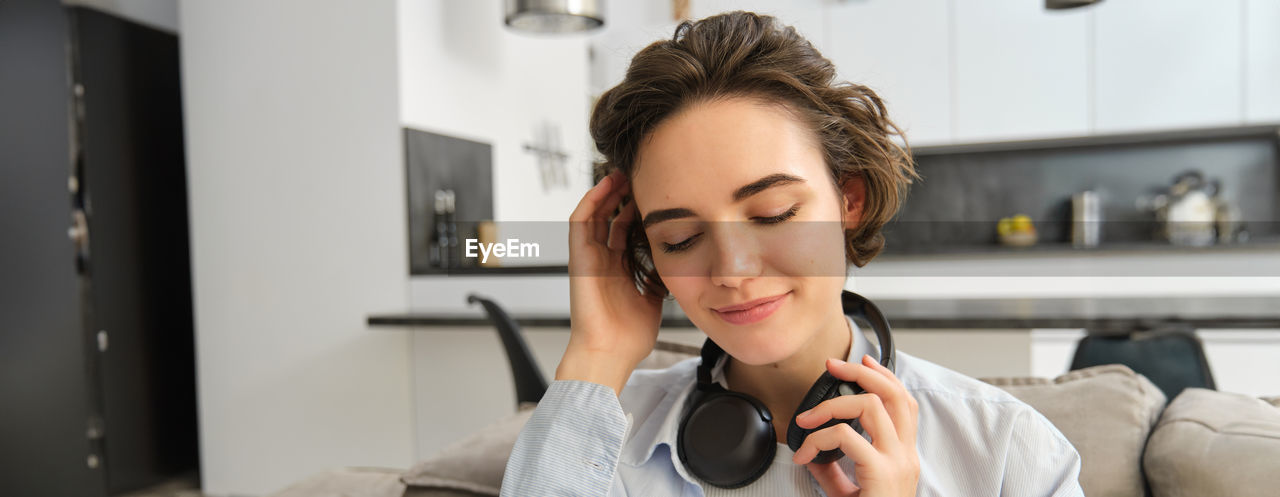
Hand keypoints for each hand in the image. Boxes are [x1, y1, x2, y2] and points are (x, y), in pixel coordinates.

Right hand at [557, 171, 665, 395]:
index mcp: (618, 270)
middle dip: (623, 194)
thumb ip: (660, 278)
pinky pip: (580, 222)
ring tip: (622, 172)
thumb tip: (678, 260)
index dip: (637, 210)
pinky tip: (605, 185)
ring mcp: (589, 259)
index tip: (655, 193)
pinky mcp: (579, 259)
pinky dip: (590, 201)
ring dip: (606, 191)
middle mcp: (602, 261)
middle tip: (640, 174)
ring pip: (594, 214)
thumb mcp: (655, 299)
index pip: (625, 230)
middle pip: (609, 217)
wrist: (610, 353)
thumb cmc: (629, 337)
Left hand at [792, 355, 919, 496]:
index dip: (884, 376)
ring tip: (807, 420)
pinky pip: (847, 436)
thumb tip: (811, 453)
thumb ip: (833, 470)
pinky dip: (819, 438)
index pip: (903, 403)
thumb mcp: (849, 493)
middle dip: (862, 372)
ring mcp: (897, 463)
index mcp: (903, 457)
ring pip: (871, 406)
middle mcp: (906, 456)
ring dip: (832, 405)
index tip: (859, 362)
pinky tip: (806, 454)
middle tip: (833, 367)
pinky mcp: (881, 473)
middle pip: (894, 394)